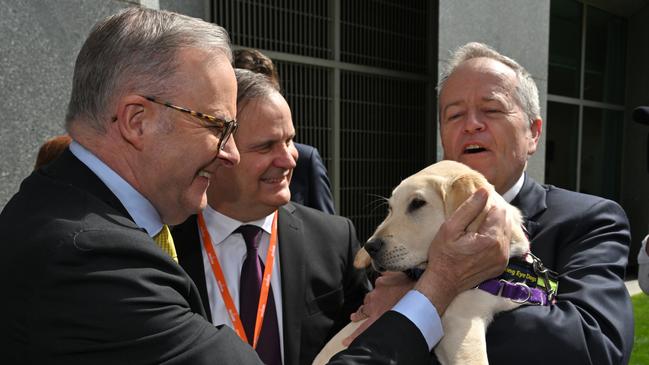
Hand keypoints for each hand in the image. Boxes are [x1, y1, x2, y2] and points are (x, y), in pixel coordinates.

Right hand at [343, 272, 413, 345]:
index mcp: (379, 315)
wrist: (417, 282)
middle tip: (353, 317)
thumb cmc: (413, 302)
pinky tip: (390, 283)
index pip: (363, 329)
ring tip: (374, 299)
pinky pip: (379, 283)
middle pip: (363, 310)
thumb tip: (392, 325)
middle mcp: (374, 303)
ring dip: (372, 299)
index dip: (353, 336)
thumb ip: (391, 319)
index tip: (346, 341)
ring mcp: (377, 291)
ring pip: (370, 297)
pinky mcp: (381, 280)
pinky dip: (383, 285)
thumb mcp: (400, 317)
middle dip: (358, 314)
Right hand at [414, 188, 509, 314]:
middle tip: (476, 213)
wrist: (443, 282)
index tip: (476, 205)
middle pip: (506, 221)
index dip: (488, 204)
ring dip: (494, 225)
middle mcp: (502, 250)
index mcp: (492, 239)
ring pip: (506, 232)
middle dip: (493, 214)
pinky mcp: (500, 266)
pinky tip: (480, 238)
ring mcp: (503, 260)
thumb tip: (484, 191)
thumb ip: (469, 208)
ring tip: (476, 225)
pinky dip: (495, 238)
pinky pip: (503, 245)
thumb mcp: (450, 228)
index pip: (500, 211)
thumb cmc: (443, 255)